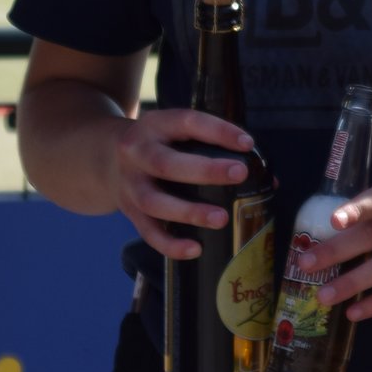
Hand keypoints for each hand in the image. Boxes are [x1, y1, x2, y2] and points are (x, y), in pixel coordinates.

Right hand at [110, 107, 256, 259]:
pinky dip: (170, 244)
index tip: (246, 142)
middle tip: (238, 173)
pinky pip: (148, 232)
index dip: (217, 131)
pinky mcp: (129, 212)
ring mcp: (130, 185)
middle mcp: (137, 153)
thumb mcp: (175, 132)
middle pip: (167, 164)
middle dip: (205, 170)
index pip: (187, 122)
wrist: (103, 157)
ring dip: (189, 211)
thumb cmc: (159, 144)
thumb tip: (268, 180)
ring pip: (155, 201)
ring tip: (221, 218)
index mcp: (156, 125)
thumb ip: (214, 147)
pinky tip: (195, 249)